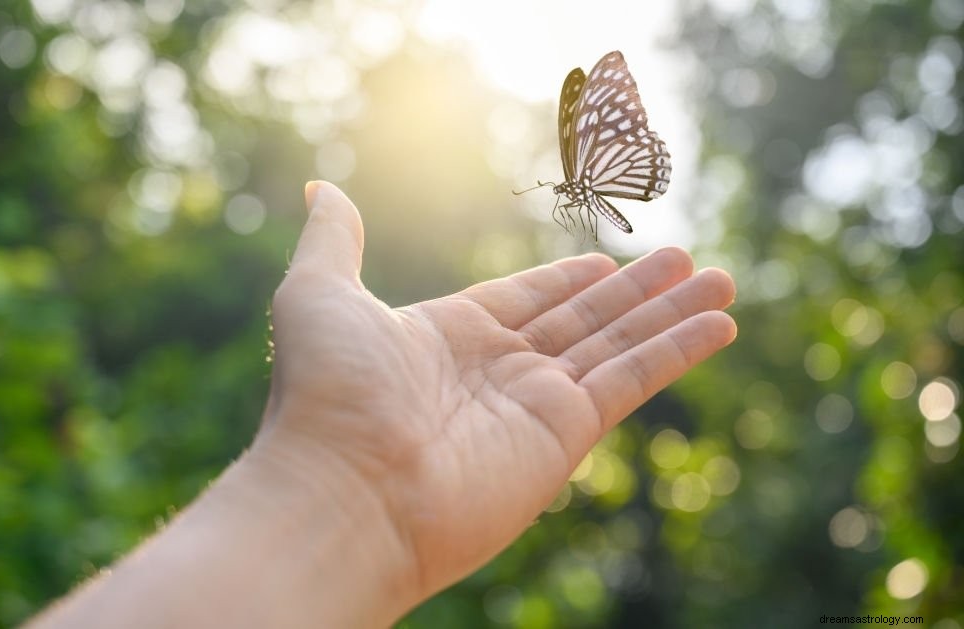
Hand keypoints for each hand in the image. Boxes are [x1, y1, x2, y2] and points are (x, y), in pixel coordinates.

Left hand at [253, 181, 736, 608]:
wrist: (345, 493)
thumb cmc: (325, 394)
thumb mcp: (319, 294)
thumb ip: (334, 239)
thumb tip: (321, 187)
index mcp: (448, 337)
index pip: (526, 298)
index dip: (570, 278)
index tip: (607, 262)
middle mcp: (497, 370)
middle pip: (584, 318)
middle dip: (637, 289)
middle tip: (687, 258)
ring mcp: (534, 404)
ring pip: (619, 345)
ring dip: (672, 312)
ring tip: (720, 279)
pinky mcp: (565, 434)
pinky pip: (632, 380)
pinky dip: (677, 351)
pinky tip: (718, 324)